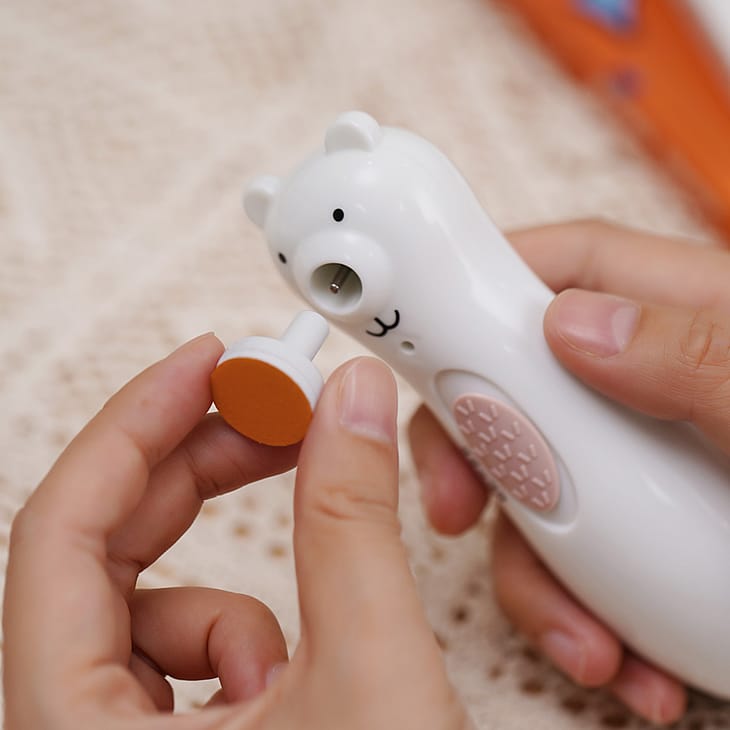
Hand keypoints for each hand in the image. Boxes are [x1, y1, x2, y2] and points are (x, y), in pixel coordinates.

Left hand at [3, 335, 468, 729]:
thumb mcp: (369, 675)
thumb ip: (351, 517)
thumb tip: (351, 403)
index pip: (59, 528)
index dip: (137, 423)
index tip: (207, 361)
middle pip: (101, 549)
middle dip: (197, 466)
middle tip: (272, 411)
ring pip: (141, 607)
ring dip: (228, 585)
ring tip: (304, 640)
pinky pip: (175, 657)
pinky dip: (238, 639)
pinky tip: (293, 686)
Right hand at [408, 220, 729, 724]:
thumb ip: (702, 355)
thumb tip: (576, 326)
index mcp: (693, 318)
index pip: (563, 267)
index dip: (483, 284)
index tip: (424, 333)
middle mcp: (649, 387)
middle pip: (520, 387)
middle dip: (477, 457)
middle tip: (457, 513)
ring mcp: (641, 462)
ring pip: (536, 490)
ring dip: (537, 576)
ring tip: (589, 648)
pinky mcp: (645, 533)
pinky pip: (577, 561)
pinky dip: (583, 618)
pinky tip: (631, 664)